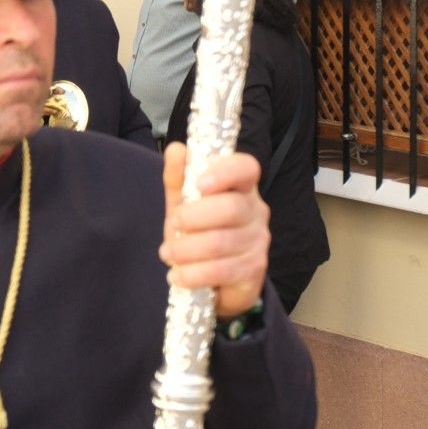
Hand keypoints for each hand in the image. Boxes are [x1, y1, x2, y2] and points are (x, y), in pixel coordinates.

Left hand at [157, 143, 268, 318]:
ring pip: (220, 243)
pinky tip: (178, 275)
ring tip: (169, 254)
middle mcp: (256, 211)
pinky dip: (192, 274)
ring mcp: (258, 242)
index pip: (246, 168)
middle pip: (230, 208)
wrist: (212, 279)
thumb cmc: (199, 231)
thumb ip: (178, 178)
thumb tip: (176, 149)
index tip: (200, 184)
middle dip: (191, 219)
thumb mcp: (183, 203)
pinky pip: (221, 271)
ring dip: (186, 250)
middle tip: (173, 226)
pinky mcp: (255, 271)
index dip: (225, 172)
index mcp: (241, 186)